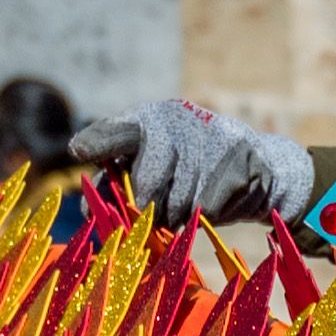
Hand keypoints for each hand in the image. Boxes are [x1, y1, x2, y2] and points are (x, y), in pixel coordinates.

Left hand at [72, 99, 314, 228]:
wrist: (257, 166)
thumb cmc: (189, 172)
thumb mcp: (151, 168)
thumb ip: (116, 184)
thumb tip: (88, 210)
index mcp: (149, 119)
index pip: (118, 132)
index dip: (99, 142)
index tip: (79, 151)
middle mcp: (177, 119)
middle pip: (147, 184)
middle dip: (148, 207)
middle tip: (156, 211)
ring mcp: (211, 136)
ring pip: (178, 203)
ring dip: (180, 215)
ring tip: (191, 201)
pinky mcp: (240, 157)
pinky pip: (210, 207)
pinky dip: (209, 214)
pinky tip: (218, 198)